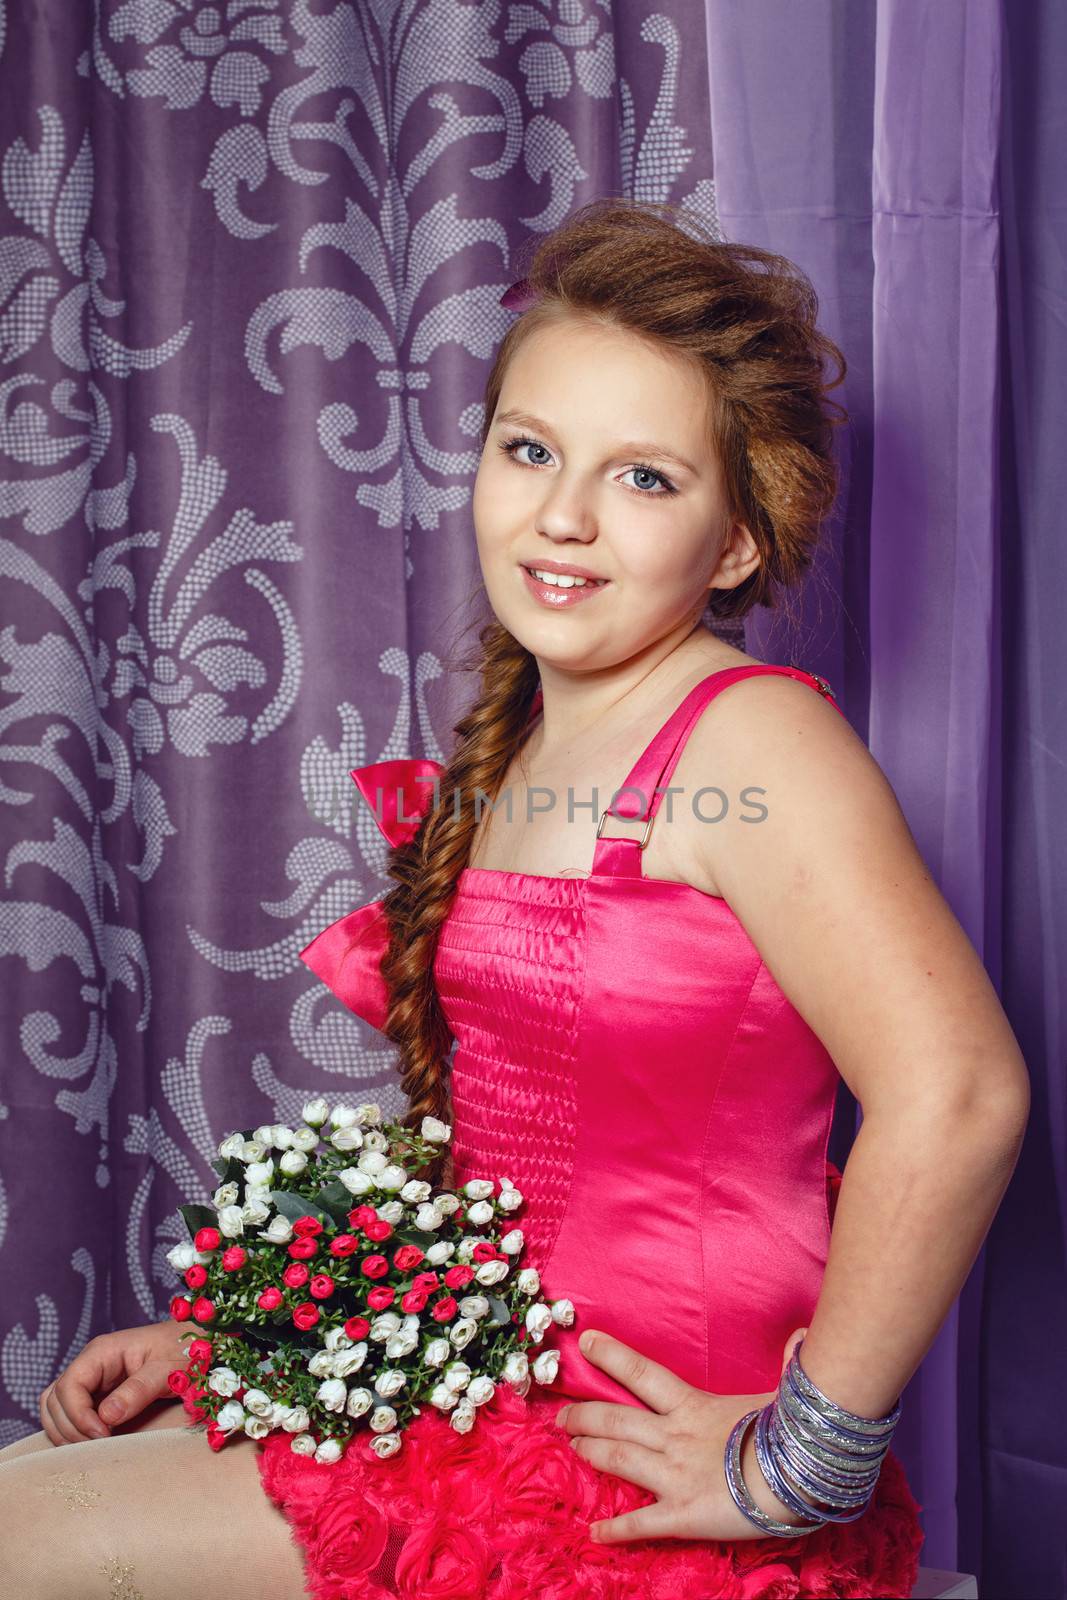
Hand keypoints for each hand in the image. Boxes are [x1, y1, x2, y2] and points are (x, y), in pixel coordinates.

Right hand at [38, 1319, 191, 1445]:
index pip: (69, 1386)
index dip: (78, 1415)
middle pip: (54, 1400)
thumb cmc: (186, 1350)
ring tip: (94, 1447)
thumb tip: (106, 1417)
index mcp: (103, 1352)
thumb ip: (139, 1389)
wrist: (200, 1344)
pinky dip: (73, 1432)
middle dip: (70, 1428)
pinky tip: (94, 1443)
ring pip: (55, 1408)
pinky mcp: (98, 1395)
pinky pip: (70, 1413)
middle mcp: (91, 1364)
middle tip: (99, 1446)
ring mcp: (92, 1380)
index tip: (102, 1435)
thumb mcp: (168, 1369)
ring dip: (67, 1432)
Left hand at [557, 1325, 819, 1542]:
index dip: (612, 1357)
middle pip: (617, 1418)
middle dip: (585, 1414)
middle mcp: (673, 1436)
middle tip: (561, 1416)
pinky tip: (595, 1533)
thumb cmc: (790, 1431)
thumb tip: (803, 1336)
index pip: (642, 1374)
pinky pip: (642, 1523)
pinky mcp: (682, 1514)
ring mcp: (673, 1475)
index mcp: (692, 1405)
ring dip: (592, 1451)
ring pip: (619, 1458)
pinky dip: (617, 1529)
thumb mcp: (782, 1391)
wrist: (796, 1474)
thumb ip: (786, 1363)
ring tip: (573, 1446)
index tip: (586, 1343)